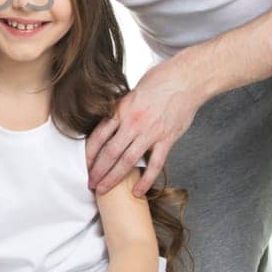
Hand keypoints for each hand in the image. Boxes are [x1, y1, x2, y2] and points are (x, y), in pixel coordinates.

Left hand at [86, 56, 205, 195]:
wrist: (187, 79)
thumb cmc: (160, 81)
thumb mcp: (132, 91)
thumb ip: (121, 109)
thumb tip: (110, 123)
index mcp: (121, 110)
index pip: (98, 136)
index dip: (89, 154)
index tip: (85, 165)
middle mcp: (132, 123)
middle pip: (109, 152)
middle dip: (98, 171)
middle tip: (91, 184)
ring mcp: (150, 132)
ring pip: (127, 161)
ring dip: (113, 178)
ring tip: (104, 190)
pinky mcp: (167, 139)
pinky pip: (155, 165)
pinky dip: (146, 180)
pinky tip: (138, 192)